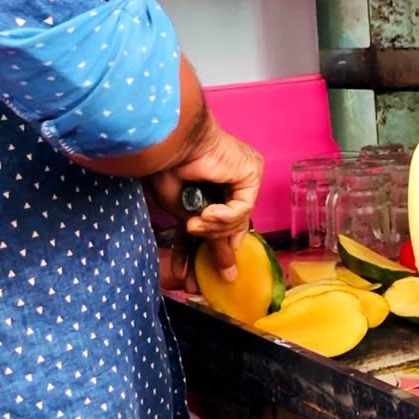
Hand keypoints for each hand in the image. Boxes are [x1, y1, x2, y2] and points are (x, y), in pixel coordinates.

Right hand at [145, 114, 262, 284]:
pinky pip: (242, 209)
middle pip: (232, 226)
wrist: (170, 142)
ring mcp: (244, 177)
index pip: (222, 223)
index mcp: (215, 184)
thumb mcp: (182, 210)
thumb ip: (204, 235)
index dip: (211, 249)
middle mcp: (233, 181)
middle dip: (215, 251)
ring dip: (212, 229)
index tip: (197, 275)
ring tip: (193, 224)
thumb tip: (224, 270)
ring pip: (237, 221)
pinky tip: (206, 213)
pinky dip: (223, 217)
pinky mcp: (251, 173)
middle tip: (200, 276)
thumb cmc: (167, 167)